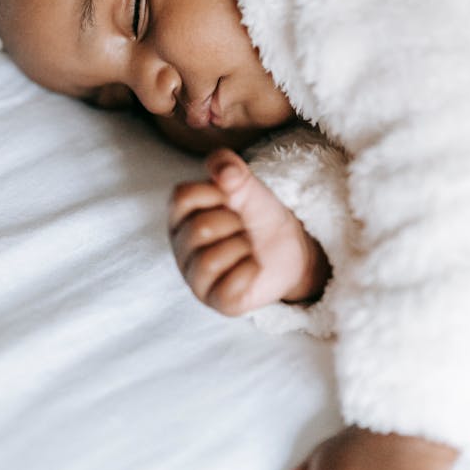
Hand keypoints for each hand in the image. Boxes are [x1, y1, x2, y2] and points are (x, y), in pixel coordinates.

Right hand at [168, 148, 329, 314]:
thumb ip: (230, 168)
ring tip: (248, 247)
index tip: (232, 199)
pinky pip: (228, 288)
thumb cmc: (257, 215)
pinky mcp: (217, 301)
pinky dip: (250, 271)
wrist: (289, 247)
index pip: (182, 196)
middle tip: (244, 227)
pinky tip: (254, 266)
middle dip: (235, 223)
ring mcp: (196, 278)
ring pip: (210, 260)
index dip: (216, 193)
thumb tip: (224, 173)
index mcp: (180, 217)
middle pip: (200, 229)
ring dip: (242, 247)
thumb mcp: (247, 185)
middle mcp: (181, 248)